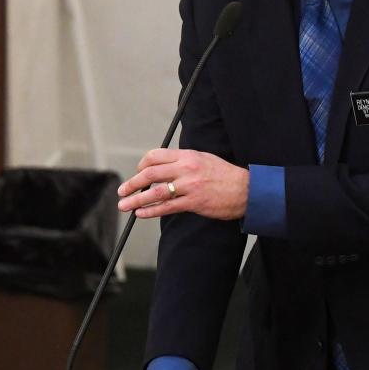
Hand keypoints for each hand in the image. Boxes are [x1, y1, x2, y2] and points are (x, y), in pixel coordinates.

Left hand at [117, 149, 248, 220]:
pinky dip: (151, 211)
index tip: (138, 173)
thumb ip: (183, 161)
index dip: (142, 165)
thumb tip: (163, 167)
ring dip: (136, 199)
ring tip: (124, 205)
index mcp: (187, 155)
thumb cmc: (224, 175)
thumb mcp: (203, 159)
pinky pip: (167, 207)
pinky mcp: (193, 202)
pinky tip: (141, 213)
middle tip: (122, 190)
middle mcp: (186, 168)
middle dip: (132, 183)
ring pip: (155, 192)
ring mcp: (189, 186)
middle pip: (150, 174)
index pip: (156, 156)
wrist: (246, 190)